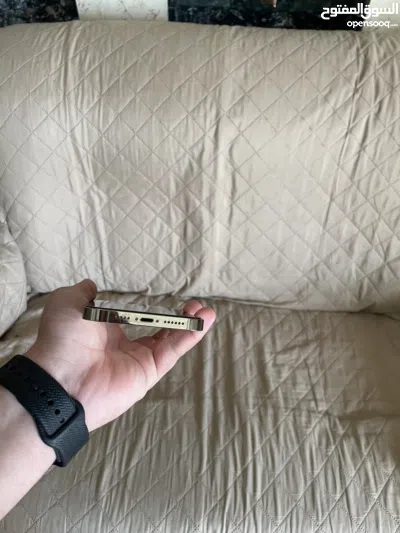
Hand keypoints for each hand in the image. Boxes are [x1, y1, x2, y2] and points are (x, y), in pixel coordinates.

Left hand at [26, 280, 215, 431]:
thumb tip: (91, 285)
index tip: (164, 298)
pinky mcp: (148, 373)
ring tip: (206, 311)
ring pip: (170, 341)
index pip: (135, 320)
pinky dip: (189, 336)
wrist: (61, 377)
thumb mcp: (67, 304)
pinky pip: (172, 352)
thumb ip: (81, 292)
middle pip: (159, 331)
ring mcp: (138, 361)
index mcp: (105, 332)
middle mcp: (124, 348)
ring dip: (189, 325)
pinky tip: (203, 321)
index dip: (151, 310)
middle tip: (193, 305)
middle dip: (178, 318)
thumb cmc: (61, 340)